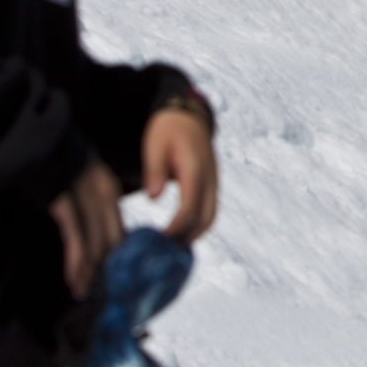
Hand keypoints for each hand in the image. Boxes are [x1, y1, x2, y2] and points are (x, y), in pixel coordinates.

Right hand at [49, 160, 122, 299]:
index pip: (119, 230)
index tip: (117, 278)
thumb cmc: (63, 167)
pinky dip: (76, 259)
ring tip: (85, 292)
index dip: (118, 256)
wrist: (43, 142)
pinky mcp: (63, 203)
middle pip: (109, 239)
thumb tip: (102, 238)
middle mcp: (103, 196)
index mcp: (110, 192)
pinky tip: (76, 276)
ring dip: (88, 270)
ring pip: (93, 242)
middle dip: (106, 269)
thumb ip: (95, 207)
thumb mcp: (86, 184)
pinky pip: (74, 236)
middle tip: (104, 293)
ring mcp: (84, 199)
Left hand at [143, 108, 218, 241]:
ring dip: (194, 233)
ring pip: (211, 215)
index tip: (159, 240)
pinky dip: (196, 223)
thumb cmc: (166, 129)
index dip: (176, 226)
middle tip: (165, 251)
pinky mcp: (211, 183)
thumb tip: (153, 198)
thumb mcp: (154, 145)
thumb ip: (154, 171)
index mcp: (195, 167)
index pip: (189, 205)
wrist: (187, 115)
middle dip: (188, 236)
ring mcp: (213, 180)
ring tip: (171, 245)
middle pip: (207, 216)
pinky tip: (179, 230)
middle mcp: (210, 176)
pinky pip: (209, 208)